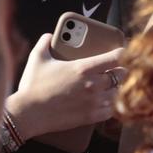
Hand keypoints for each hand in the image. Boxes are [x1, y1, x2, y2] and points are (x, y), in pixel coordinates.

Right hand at [8, 35, 123, 141]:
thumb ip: (45, 42)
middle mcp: (92, 84)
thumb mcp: (37, 58)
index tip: (124, 51)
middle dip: (120, 71)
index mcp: (83, 68)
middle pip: (120, 75)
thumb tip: (49, 35)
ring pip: (117, 93)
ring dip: (116, 89)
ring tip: (111, 86)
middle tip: (118, 69)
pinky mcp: (90, 117)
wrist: (28, 113)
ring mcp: (93, 102)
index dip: (122, 53)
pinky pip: (110, 111)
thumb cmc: (33, 86)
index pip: (114, 58)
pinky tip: (106, 102)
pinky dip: (110, 106)